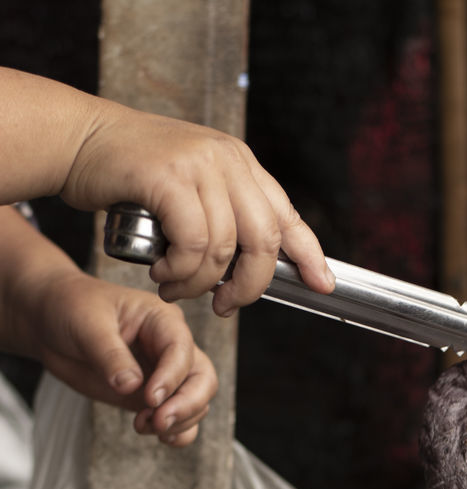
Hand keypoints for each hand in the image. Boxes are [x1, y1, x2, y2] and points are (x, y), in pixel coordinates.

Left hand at [32, 274, 217, 446]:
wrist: (51, 322)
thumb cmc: (71, 309)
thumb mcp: (86, 324)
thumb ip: (110, 355)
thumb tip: (131, 385)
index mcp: (161, 319)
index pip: (182, 349)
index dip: (171, 377)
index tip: (150, 399)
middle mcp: (170, 347)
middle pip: (201, 379)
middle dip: (186, 404)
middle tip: (158, 421)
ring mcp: (163, 374)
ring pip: (195, 401)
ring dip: (178, 421)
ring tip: (142, 426)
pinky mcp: (151, 396)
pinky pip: (180, 418)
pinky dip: (179, 433)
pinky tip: (160, 438)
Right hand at [62, 100, 335, 312]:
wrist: (79, 138)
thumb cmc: (131, 174)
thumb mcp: (191, 187)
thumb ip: (223, 215)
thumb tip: (252, 269)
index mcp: (240, 163)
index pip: (287, 214)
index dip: (309, 254)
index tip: (322, 283)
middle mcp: (227, 159)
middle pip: (264, 240)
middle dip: (249, 286)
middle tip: (223, 305)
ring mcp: (200, 164)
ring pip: (223, 250)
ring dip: (199, 284)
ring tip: (174, 287)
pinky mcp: (169, 176)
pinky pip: (192, 244)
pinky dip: (180, 271)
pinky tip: (161, 273)